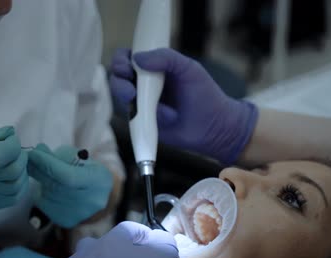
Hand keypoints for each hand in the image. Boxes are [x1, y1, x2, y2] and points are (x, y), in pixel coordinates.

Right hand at [0, 126, 28, 226]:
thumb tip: (9, 134)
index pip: (2, 154)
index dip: (12, 144)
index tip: (9, 138)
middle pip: (14, 170)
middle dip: (19, 156)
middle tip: (11, 149)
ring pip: (16, 186)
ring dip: (21, 171)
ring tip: (12, 162)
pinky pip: (11, 199)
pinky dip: (18, 186)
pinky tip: (11, 177)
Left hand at [27, 144, 112, 227]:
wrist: (99, 195)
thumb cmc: (88, 171)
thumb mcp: (80, 158)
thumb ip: (60, 156)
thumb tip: (39, 150)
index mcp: (98, 181)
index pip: (68, 175)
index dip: (48, 164)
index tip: (33, 153)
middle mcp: (90, 201)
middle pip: (56, 186)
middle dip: (39, 170)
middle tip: (27, 159)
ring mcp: (78, 214)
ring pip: (48, 195)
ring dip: (40, 181)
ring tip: (42, 172)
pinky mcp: (66, 220)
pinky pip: (45, 205)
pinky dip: (42, 193)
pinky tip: (47, 187)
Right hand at [110, 48, 258, 164]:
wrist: (213, 127)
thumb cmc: (204, 95)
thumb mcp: (189, 69)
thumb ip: (166, 58)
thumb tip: (137, 58)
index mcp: (154, 66)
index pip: (128, 56)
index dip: (122, 59)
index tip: (128, 64)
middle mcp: (144, 83)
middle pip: (117, 76)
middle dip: (119, 81)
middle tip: (131, 90)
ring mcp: (141, 103)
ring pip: (119, 96)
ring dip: (124, 96)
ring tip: (138, 101)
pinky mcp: (142, 122)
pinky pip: (129, 118)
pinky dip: (136, 116)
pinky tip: (154, 117)